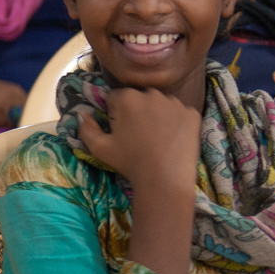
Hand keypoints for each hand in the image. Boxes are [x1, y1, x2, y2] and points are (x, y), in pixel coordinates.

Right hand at [74, 87, 200, 193]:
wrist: (165, 180)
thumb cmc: (129, 163)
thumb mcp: (98, 148)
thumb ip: (86, 128)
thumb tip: (82, 114)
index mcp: (127, 98)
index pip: (115, 97)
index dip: (115, 114)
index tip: (120, 131)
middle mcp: (152, 93)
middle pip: (139, 98)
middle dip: (136, 112)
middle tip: (138, 136)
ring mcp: (175, 103)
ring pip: (161, 104)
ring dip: (157, 115)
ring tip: (157, 139)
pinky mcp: (192, 113)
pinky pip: (180, 113)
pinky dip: (176, 122)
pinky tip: (172, 139)